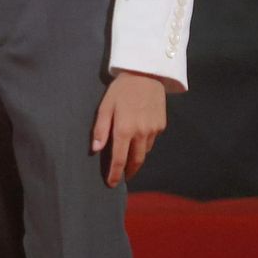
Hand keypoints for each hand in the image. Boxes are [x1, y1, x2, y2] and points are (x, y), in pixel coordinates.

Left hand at [91, 71, 167, 187]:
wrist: (146, 73)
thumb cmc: (121, 89)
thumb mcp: (105, 106)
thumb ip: (100, 129)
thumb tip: (95, 150)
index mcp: (124, 130)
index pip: (120, 160)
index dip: (115, 175)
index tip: (111, 184)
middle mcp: (141, 134)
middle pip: (136, 161)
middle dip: (129, 171)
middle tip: (123, 176)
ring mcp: (154, 130)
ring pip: (145, 151)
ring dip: (137, 157)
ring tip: (129, 157)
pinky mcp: (162, 125)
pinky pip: (152, 140)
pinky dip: (145, 143)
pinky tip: (139, 137)